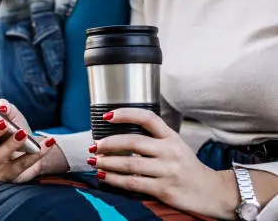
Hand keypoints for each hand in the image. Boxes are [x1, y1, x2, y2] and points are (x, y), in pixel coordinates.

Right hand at [0, 99, 64, 182]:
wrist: (31, 148)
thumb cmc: (14, 129)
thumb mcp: (10, 115)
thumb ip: (5, 107)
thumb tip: (1, 106)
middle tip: (2, 123)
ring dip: (11, 145)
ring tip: (23, 133)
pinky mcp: (9, 176)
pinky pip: (22, 165)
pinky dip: (36, 154)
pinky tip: (47, 143)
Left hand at [89, 108, 238, 218]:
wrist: (211, 192)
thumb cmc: (186, 166)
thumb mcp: (175, 145)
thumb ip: (153, 138)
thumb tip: (118, 136)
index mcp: (171, 136)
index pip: (147, 118)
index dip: (125, 113)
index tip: (106, 116)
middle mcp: (170, 151)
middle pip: (132, 142)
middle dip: (108, 144)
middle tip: (93, 146)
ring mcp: (168, 171)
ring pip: (129, 164)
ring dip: (106, 162)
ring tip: (93, 161)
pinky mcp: (164, 189)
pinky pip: (133, 183)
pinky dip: (114, 179)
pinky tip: (103, 176)